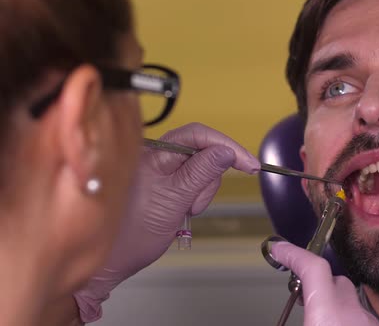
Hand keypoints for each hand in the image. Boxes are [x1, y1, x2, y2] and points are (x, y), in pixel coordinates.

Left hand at [74, 123, 259, 321]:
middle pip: (202, 150)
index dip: (227, 146)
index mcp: (153, 153)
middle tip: (197, 204)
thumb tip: (226, 152)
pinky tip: (184, 209)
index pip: (197, 134)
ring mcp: (160, 168)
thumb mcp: (173, 202)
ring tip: (186, 210)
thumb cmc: (132, 234)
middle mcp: (156, 154)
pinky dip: (196, 195)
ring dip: (202, 191)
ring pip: (201, 167)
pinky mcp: (165, 181)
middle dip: (209, 178)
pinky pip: (193, 179)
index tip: (249, 164)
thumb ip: (201, 173)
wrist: (113, 260)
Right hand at [271, 241, 378, 325]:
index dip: (295, 254)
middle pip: (337, 282)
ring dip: (333, 306)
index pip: (314, 268)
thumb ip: (297, 315)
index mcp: (328, 316)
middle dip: (317, 284)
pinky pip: (361, 319)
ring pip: (351, 302)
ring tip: (318, 318)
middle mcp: (354, 315)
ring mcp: (370, 323)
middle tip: (300, 295)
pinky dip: (347, 320)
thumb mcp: (303, 325)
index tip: (279, 249)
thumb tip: (294, 305)